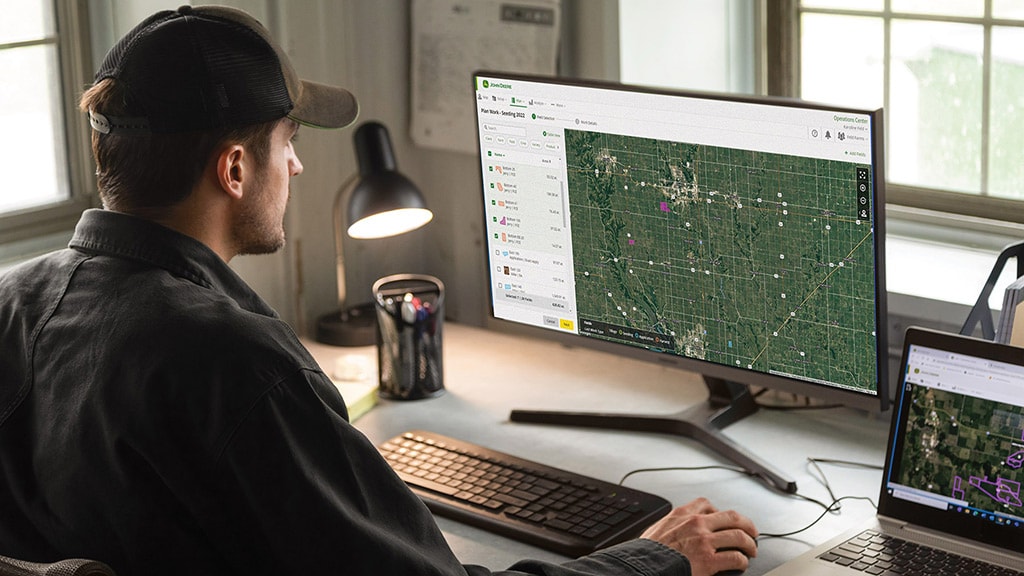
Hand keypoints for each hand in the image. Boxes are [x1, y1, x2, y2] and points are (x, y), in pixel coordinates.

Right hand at [640, 497, 757, 575]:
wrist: (642, 566)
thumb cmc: (646, 553)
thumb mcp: (656, 530)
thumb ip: (671, 526)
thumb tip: (675, 531)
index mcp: (681, 515)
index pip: (706, 504)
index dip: (719, 511)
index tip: (723, 518)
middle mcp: (696, 524)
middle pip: (731, 516)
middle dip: (746, 524)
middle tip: (751, 531)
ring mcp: (704, 541)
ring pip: (738, 536)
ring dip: (749, 543)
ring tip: (751, 550)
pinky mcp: (709, 560)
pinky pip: (735, 558)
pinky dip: (742, 561)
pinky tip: (741, 564)